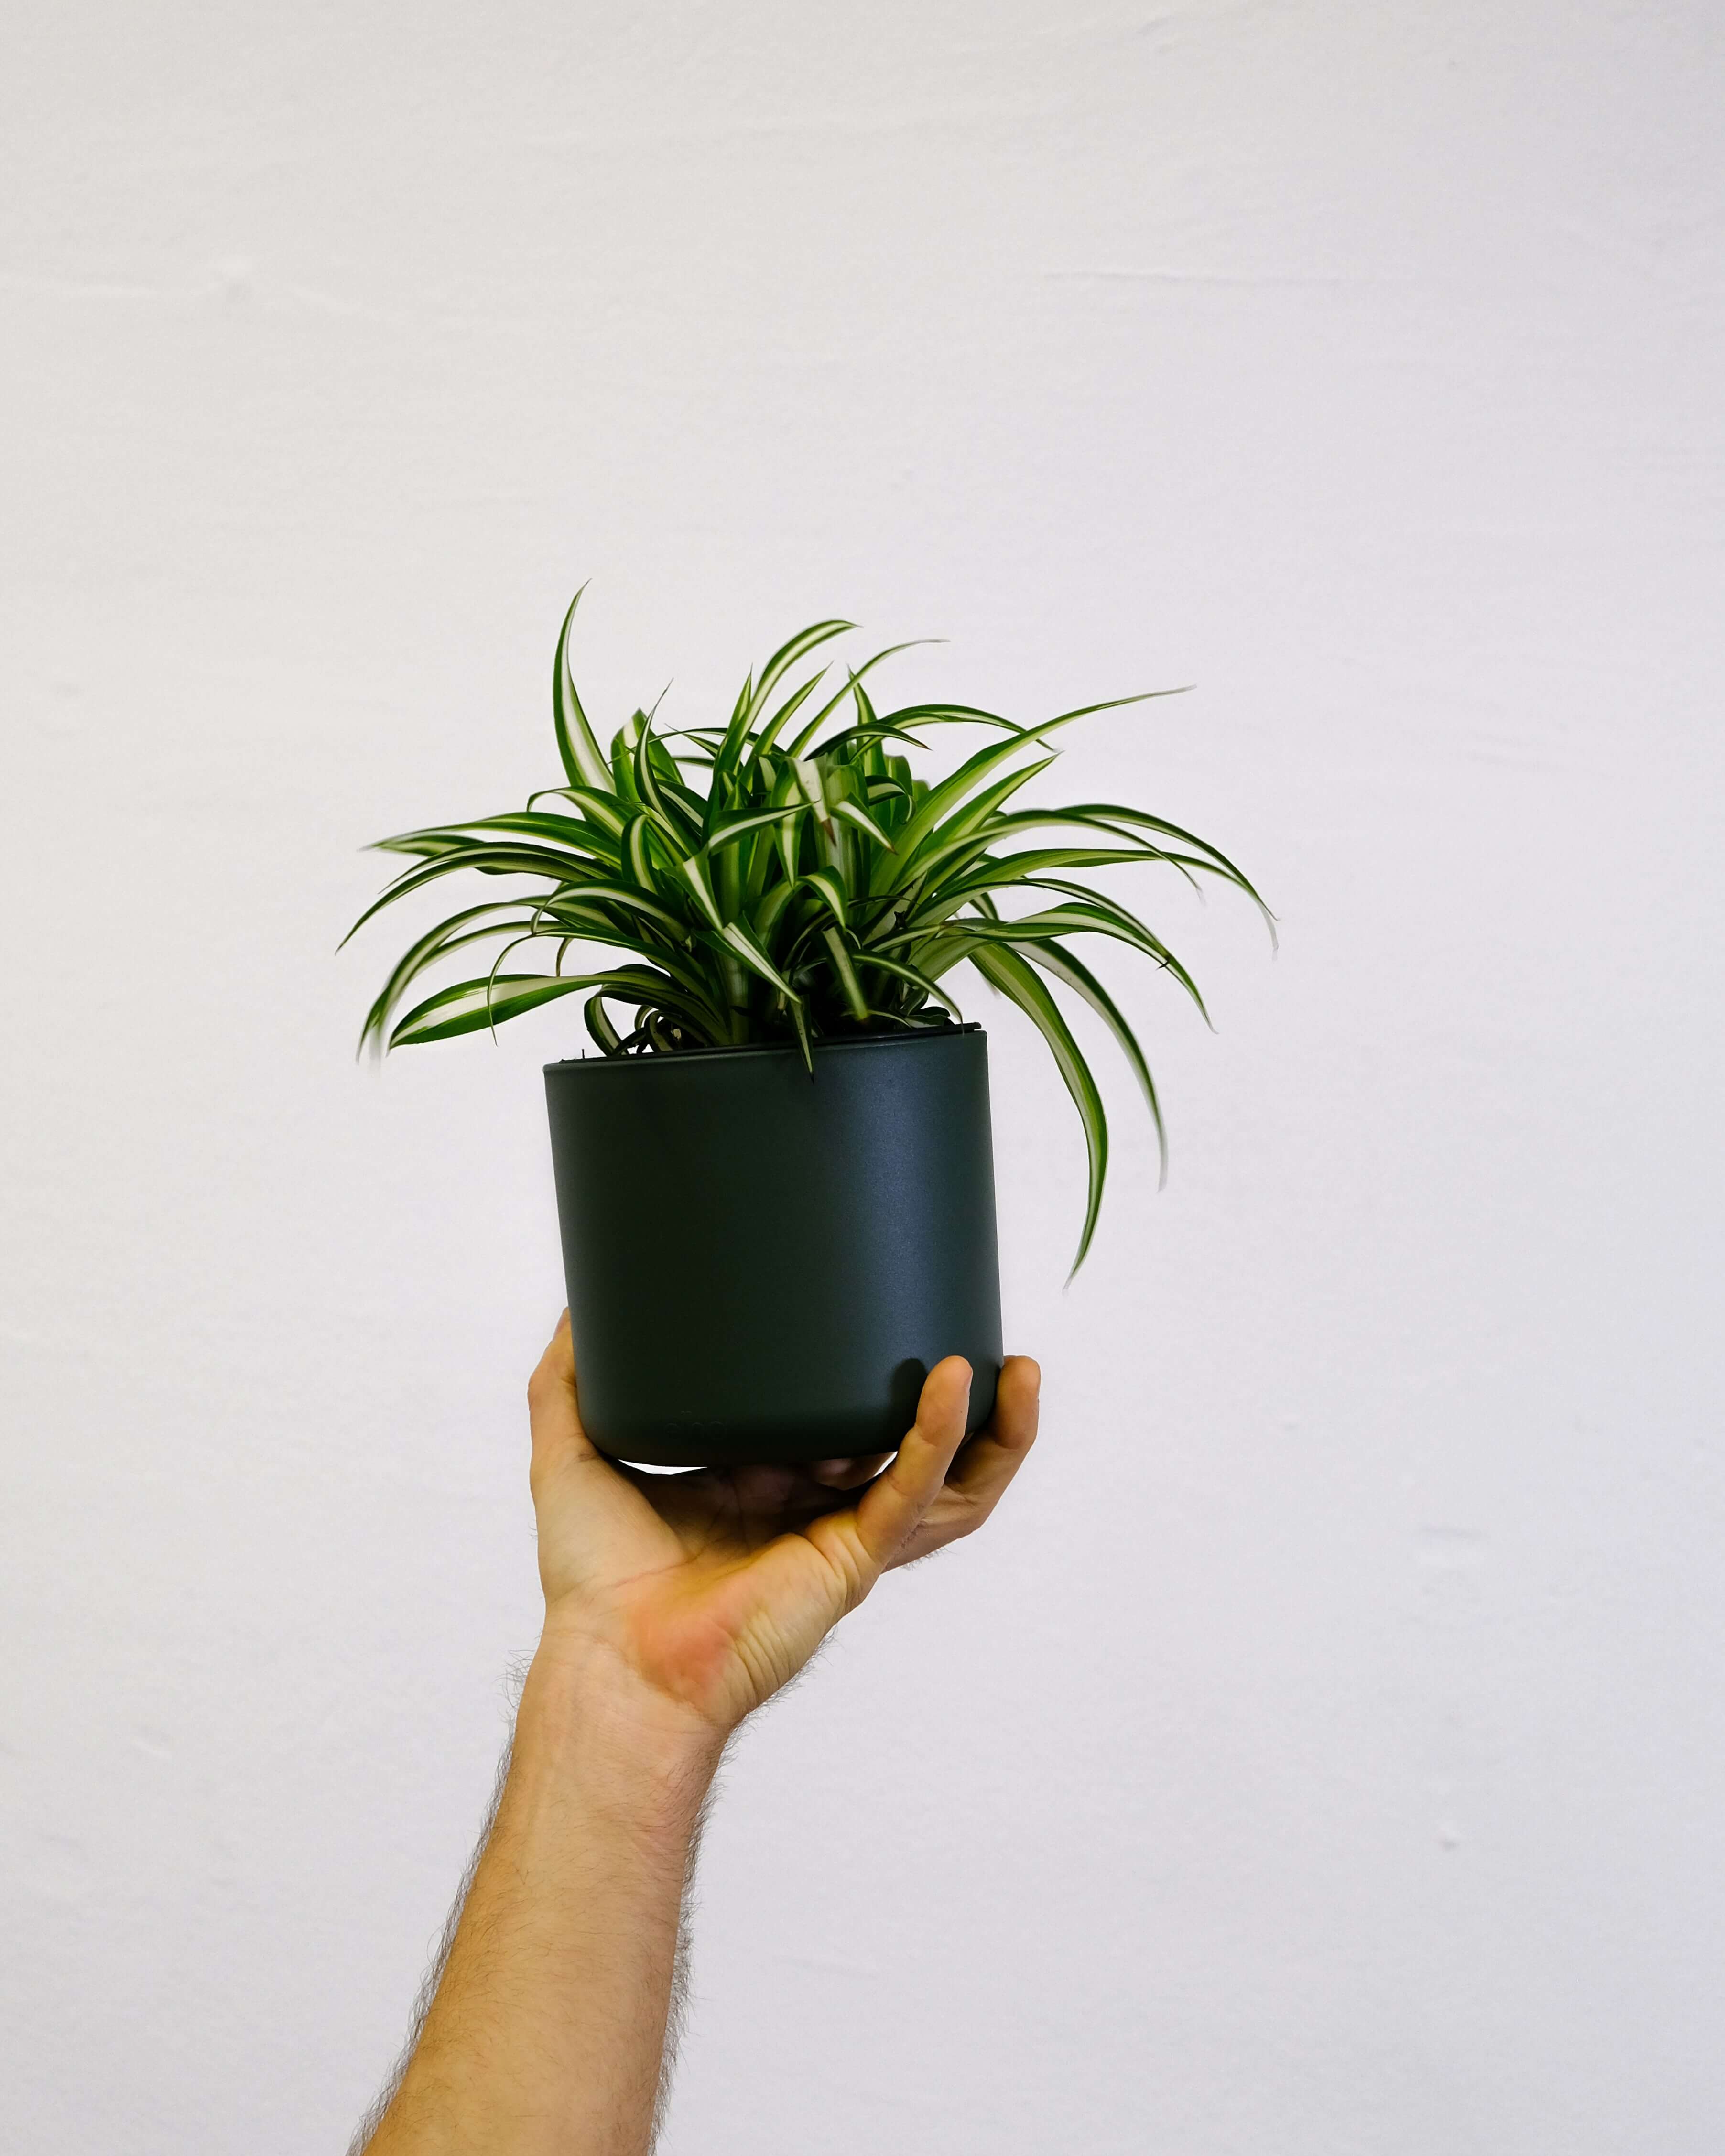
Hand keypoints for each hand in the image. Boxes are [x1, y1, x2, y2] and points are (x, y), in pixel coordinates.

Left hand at [526, 1313, 1039, 1737]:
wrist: (610, 1656)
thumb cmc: (592, 1579)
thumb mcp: (575, 1452)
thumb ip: (571, 1379)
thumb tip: (578, 1302)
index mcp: (768, 1486)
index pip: (842, 1425)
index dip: (872, 1379)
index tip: (892, 1313)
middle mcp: (816, 1511)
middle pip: (919, 1456)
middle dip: (970, 1408)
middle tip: (992, 1347)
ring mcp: (842, 1540)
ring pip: (948, 1487)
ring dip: (995, 1433)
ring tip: (1018, 1369)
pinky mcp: (850, 1562)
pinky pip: (912, 1496)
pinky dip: (940, 1440)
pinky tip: (956, 1388)